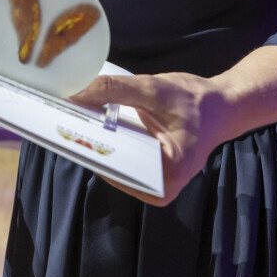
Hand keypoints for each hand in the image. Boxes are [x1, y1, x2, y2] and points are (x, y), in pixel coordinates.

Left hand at [72, 72, 233, 206]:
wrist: (222, 106)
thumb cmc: (195, 101)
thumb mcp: (154, 89)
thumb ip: (114, 89)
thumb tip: (72, 92)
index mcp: (167, 175)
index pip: (114, 165)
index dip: (85, 144)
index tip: (58, 127)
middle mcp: (157, 187)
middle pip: (108, 165)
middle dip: (83, 140)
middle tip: (54, 117)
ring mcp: (150, 181)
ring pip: (109, 160)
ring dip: (88, 139)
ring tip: (61, 117)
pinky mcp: (144, 170)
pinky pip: (115, 155)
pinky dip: (100, 137)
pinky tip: (80, 120)